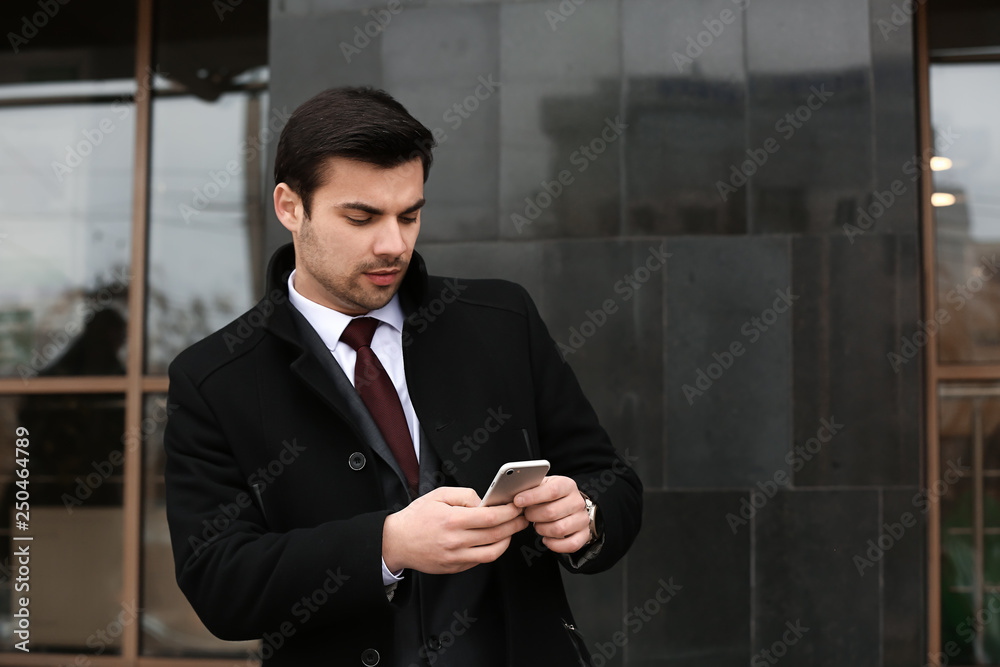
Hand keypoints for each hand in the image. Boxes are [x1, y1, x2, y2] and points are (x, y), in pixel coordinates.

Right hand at [382, 486, 528, 574]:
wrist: (395, 541)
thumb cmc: (416, 517)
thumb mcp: (438, 495)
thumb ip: (465, 495)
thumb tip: (485, 502)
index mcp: (452, 520)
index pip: (490, 517)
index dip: (509, 512)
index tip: (517, 507)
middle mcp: (455, 541)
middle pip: (496, 535)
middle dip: (514, 525)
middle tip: (522, 518)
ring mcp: (455, 557)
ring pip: (492, 552)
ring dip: (507, 541)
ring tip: (511, 531)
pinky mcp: (454, 568)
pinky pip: (479, 561)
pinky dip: (491, 551)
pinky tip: (494, 541)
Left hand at [513, 476, 590, 553]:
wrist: (570, 504)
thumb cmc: (551, 495)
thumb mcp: (543, 485)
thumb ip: (531, 487)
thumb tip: (513, 491)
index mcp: (567, 485)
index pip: (551, 491)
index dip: (532, 497)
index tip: (517, 501)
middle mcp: (578, 502)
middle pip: (552, 512)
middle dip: (533, 516)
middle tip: (527, 515)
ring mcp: (582, 519)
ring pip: (559, 530)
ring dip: (542, 529)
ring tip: (537, 525)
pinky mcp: (584, 535)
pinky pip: (570, 545)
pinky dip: (554, 545)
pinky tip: (546, 538)